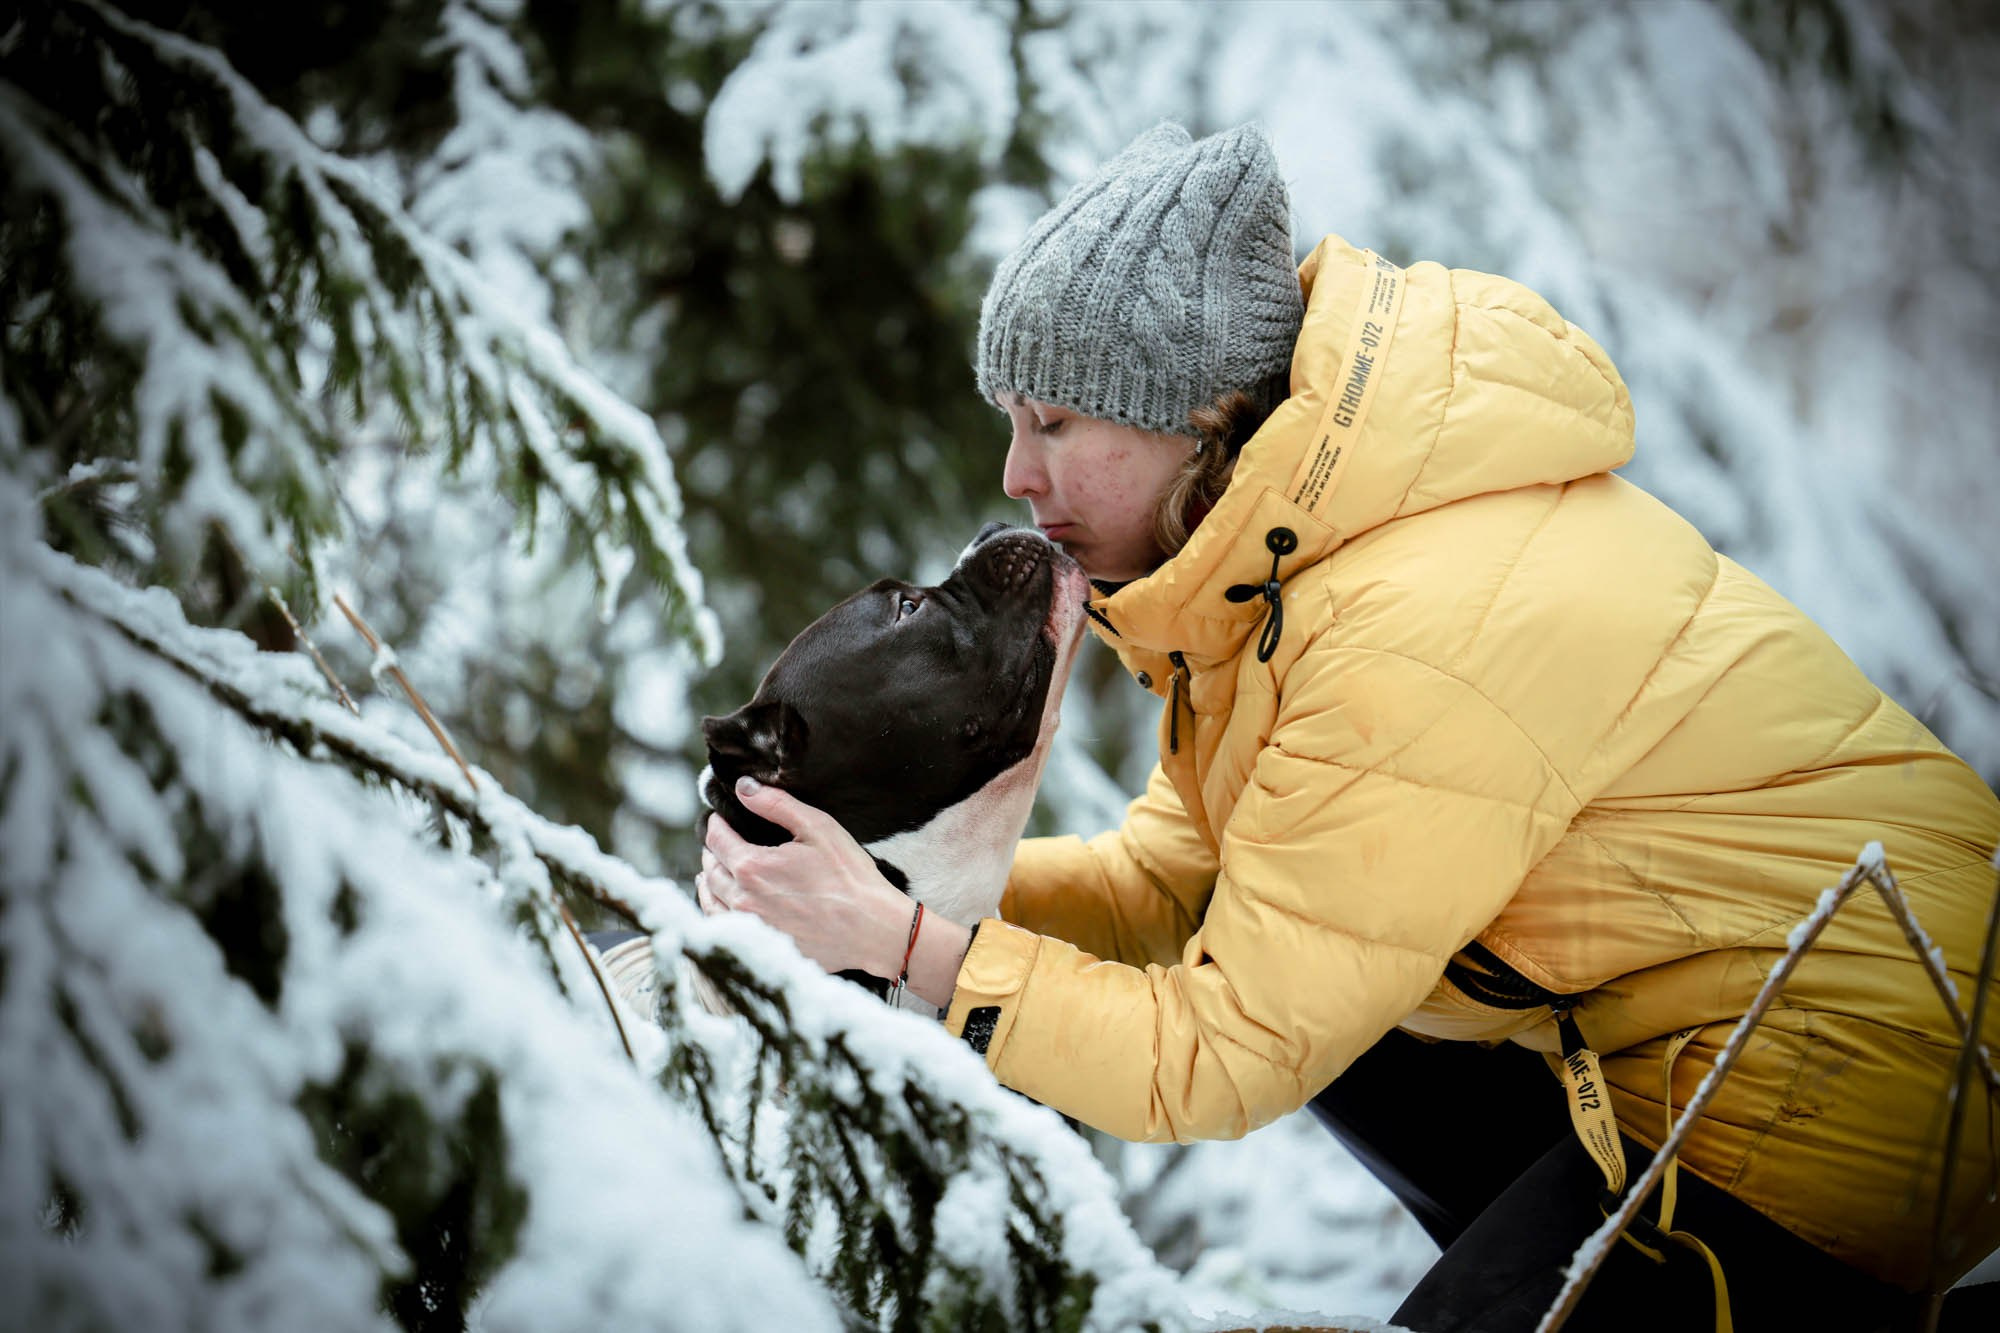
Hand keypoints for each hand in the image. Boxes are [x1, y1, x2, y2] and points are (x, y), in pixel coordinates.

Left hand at [697, 777, 911, 977]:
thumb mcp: (817, 827)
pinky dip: (717, 911)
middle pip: (711, 870)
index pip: (717, 839)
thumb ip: (776, 804)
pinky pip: (725, 928)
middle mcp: (743, 899)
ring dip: (709, 881)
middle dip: (712, 851)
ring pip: (712, 901)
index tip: (720, 818)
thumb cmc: (850, 876)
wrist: (871, 929)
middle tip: (718, 842)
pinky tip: (723, 905)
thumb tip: (743, 787)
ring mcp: (751, 928)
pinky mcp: (762, 947)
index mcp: (752, 866)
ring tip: (710, 872)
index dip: (717, 823)